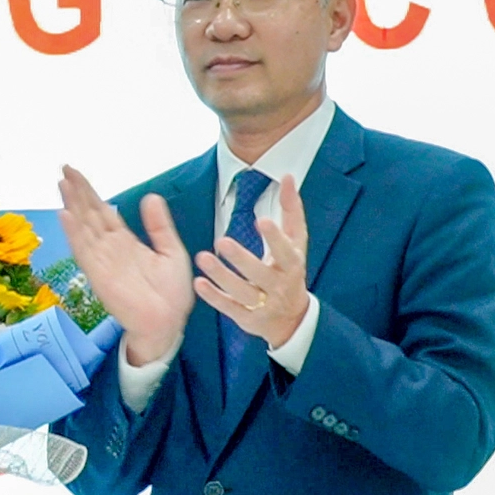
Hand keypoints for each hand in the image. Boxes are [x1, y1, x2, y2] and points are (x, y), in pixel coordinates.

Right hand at [58, 165, 194, 364]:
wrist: (168, 323)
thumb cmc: (171, 293)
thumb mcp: (171, 252)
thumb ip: (159, 226)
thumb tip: (151, 196)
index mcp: (124, 242)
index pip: (102, 211)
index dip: (89, 192)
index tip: (75, 173)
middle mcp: (108, 248)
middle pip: (88, 214)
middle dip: (76, 192)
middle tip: (64, 168)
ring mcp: (101, 260)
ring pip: (83, 227)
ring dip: (72, 205)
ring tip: (62, 183)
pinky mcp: (99, 275)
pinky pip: (84, 250)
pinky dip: (73, 233)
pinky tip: (65, 215)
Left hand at [193, 174, 309, 347]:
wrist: (291, 318)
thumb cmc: (289, 269)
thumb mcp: (296, 241)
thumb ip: (291, 209)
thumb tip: (289, 176)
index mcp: (292, 264)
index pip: (286, 251)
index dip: (275, 237)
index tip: (262, 220)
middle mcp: (279, 285)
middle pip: (261, 273)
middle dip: (242, 259)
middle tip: (221, 241)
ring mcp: (264, 304)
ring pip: (242, 292)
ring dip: (222, 276)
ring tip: (203, 258)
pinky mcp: (247, 318)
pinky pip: (230, 308)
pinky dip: (214, 297)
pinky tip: (198, 283)